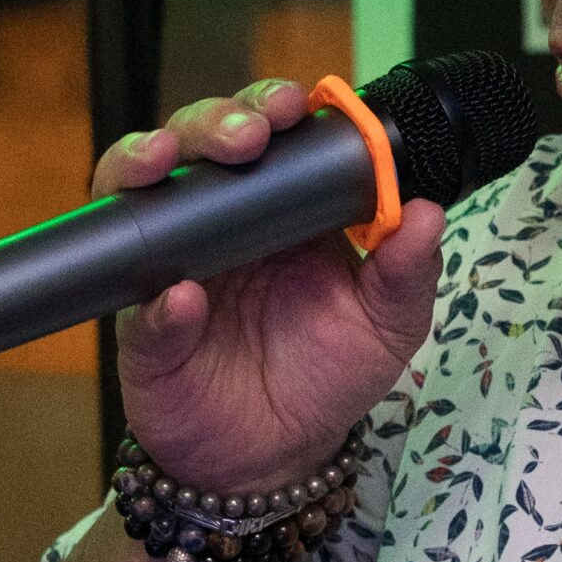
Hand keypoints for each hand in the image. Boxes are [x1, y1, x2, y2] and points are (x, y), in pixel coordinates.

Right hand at [92, 78, 446, 494]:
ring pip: (142, 189)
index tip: (297, 106)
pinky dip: (152, 295)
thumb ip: (408, 273)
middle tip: (249, 135)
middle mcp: (221, 219)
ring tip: (170, 160)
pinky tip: (178, 296)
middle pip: (202, 141)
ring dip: (148, 159)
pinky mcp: (139, 321)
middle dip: (218, 120)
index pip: (274, 135)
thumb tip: (426, 213)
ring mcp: (171, 261)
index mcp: (284, 209)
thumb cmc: (327, 374)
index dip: (277, 107)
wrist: (275, 454)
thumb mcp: (387, 326)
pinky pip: (134, 301)